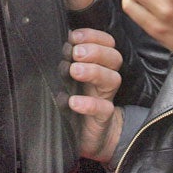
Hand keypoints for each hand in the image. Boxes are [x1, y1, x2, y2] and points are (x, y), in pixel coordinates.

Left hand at [66, 28, 123, 162]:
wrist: (88, 137)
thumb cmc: (76, 101)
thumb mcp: (69, 77)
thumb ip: (67, 60)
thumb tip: (58, 38)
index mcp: (98, 65)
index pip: (107, 43)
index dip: (94, 36)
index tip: (74, 36)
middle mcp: (105, 79)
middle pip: (114, 57)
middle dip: (95, 51)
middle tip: (76, 53)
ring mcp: (105, 98)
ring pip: (112, 79)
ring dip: (93, 71)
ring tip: (74, 70)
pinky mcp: (103, 119)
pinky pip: (103, 109)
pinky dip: (89, 103)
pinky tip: (74, 101)